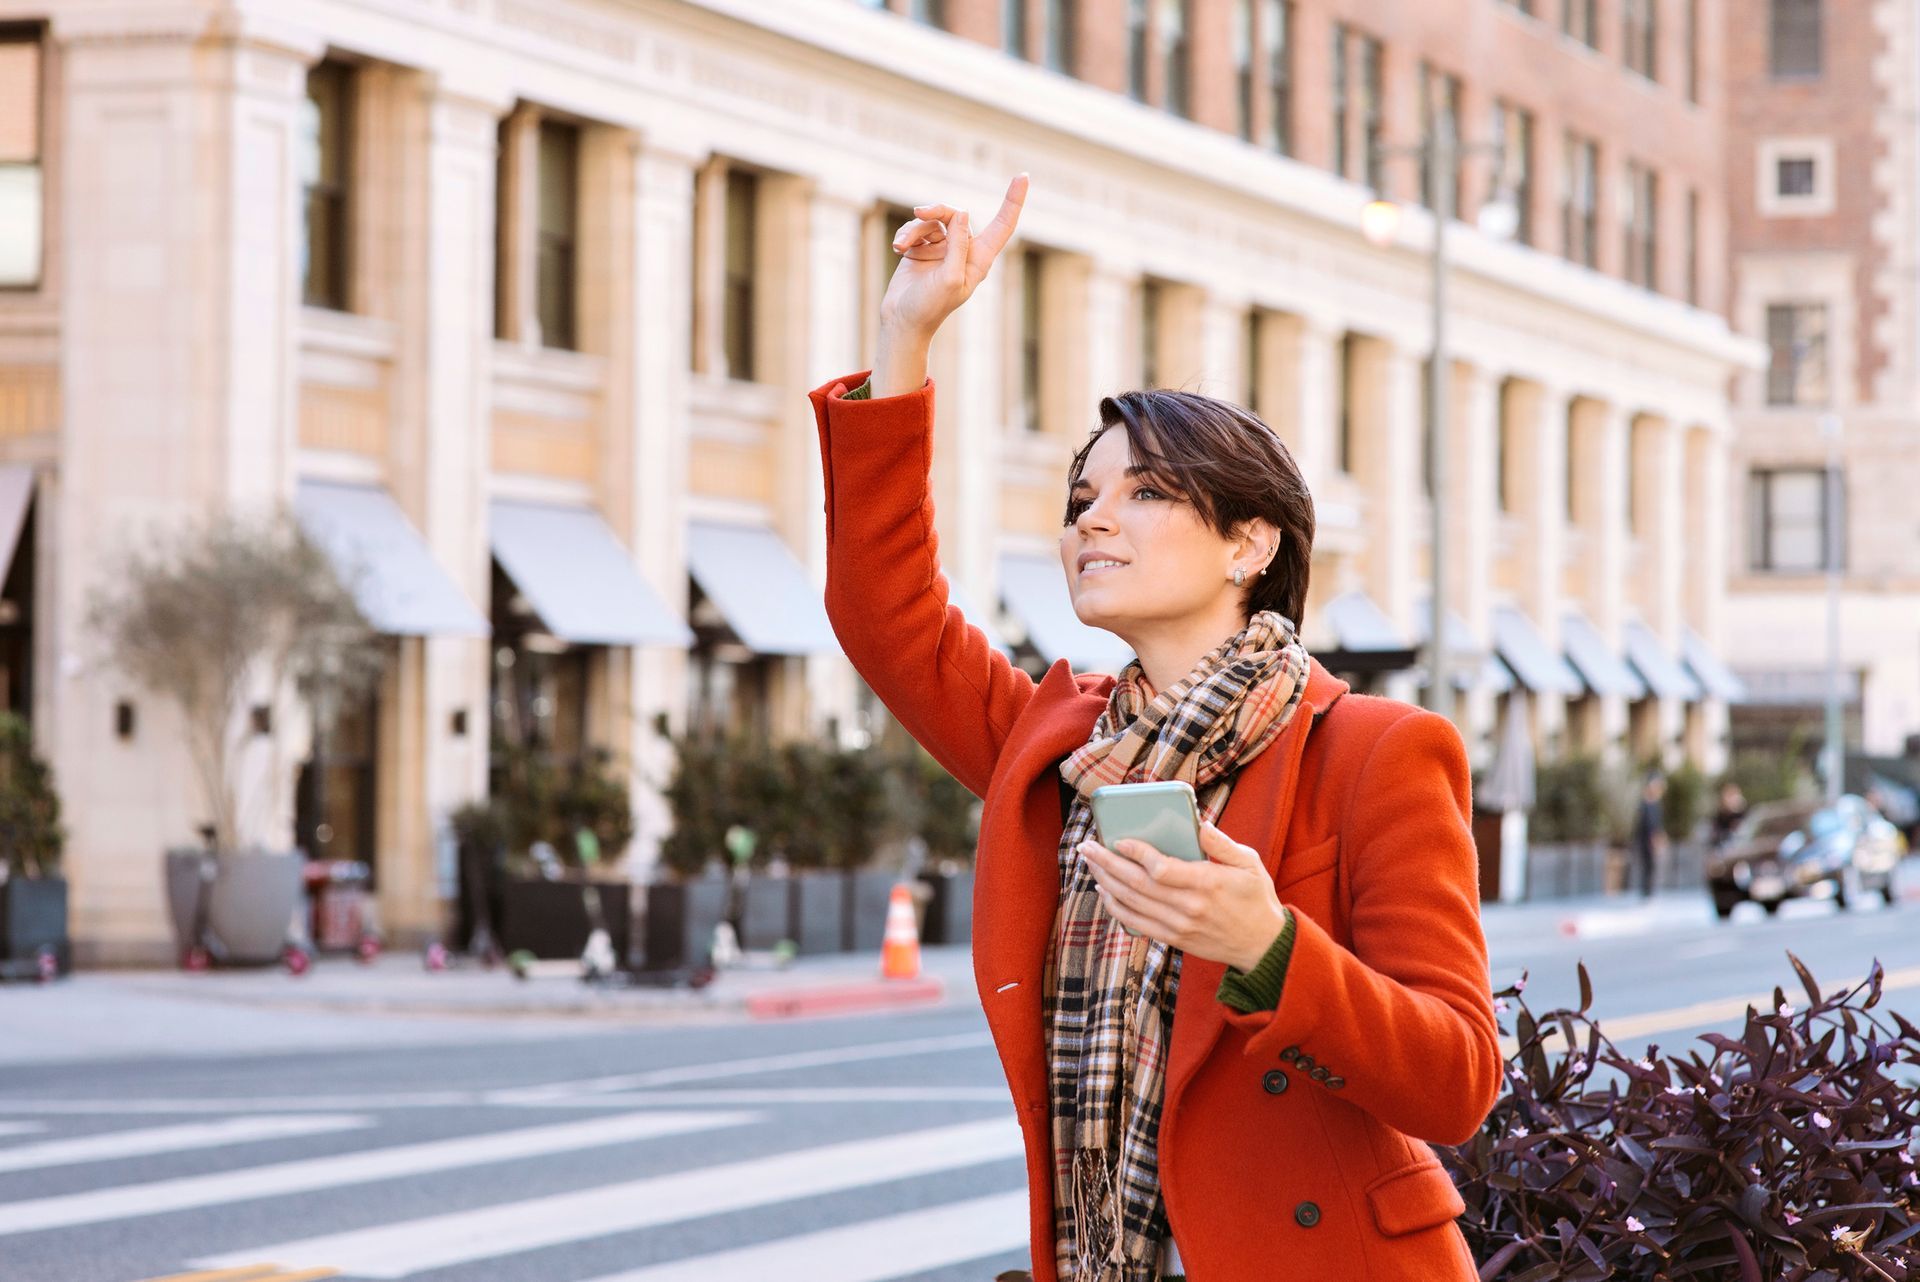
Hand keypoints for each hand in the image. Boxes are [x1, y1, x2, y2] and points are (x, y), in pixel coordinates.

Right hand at [878, 173, 1028, 343]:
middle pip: (957, 215)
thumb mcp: (949, 278)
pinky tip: (898, 248)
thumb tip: (963, 213)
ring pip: (933, 220)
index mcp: (979, 260)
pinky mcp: (923, 248)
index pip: (1003, 225)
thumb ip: (958, 246)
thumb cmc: (930, 307)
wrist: (902, 320)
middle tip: (919, 212)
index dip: (1013, 201)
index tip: (1022, 176)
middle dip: (938, 210)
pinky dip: (906, 235)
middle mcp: (963, 251)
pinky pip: (917, 228)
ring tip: (901, 245)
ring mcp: (943, 249)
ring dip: (914, 229)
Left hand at [1079, 819, 1288, 972]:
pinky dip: (1116, 908)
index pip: (1161, 869)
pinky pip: (1137, 924)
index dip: (1137, 853)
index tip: (1119, 840)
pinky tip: (1104, 891)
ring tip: (1090, 863)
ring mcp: (1180, 926)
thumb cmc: (1256, 898)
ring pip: (1132, 904)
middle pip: (1138, 885)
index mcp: (1208, 883)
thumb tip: (1198, 824)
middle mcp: (1189, 907)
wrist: (1262, 945)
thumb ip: (1221, 843)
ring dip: (1106, 882)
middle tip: (1087, 846)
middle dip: (1108, 863)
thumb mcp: (1249, 863)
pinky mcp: (1175, 939)